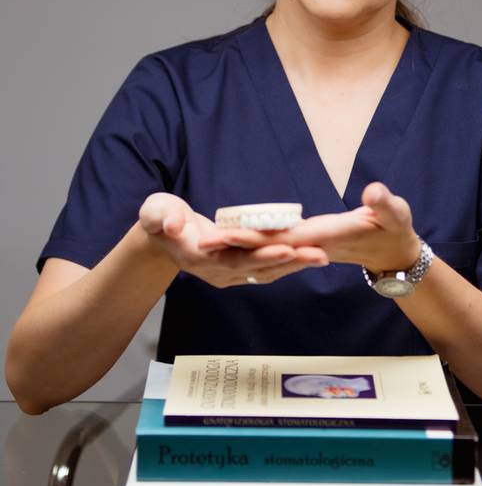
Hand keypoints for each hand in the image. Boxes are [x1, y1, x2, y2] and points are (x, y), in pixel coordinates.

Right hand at [138, 193, 328, 286]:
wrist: (161, 238)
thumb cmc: (160, 219)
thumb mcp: (155, 212)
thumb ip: (162, 217)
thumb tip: (171, 225)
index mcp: (200, 257)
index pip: (235, 258)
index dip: (261, 254)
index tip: (286, 247)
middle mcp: (217, 271)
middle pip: (258, 268)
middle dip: (289, 261)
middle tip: (318, 254)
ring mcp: (228, 274)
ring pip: (265, 271)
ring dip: (294, 265)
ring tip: (322, 256)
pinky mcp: (237, 270)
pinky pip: (265, 269)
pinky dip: (287, 264)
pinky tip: (307, 257)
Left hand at [217, 182, 420, 272]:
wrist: (395, 253)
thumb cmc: (396, 230)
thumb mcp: (397, 214)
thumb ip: (386, 204)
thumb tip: (374, 192)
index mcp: (327, 237)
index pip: (283, 238)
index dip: (256, 236)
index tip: (228, 232)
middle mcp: (311, 245)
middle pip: (266, 245)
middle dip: (234, 243)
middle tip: (201, 240)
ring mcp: (307, 247)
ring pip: (266, 248)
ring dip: (237, 246)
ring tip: (206, 239)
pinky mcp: (306, 245)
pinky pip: (274, 246)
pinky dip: (252, 243)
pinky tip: (233, 236)